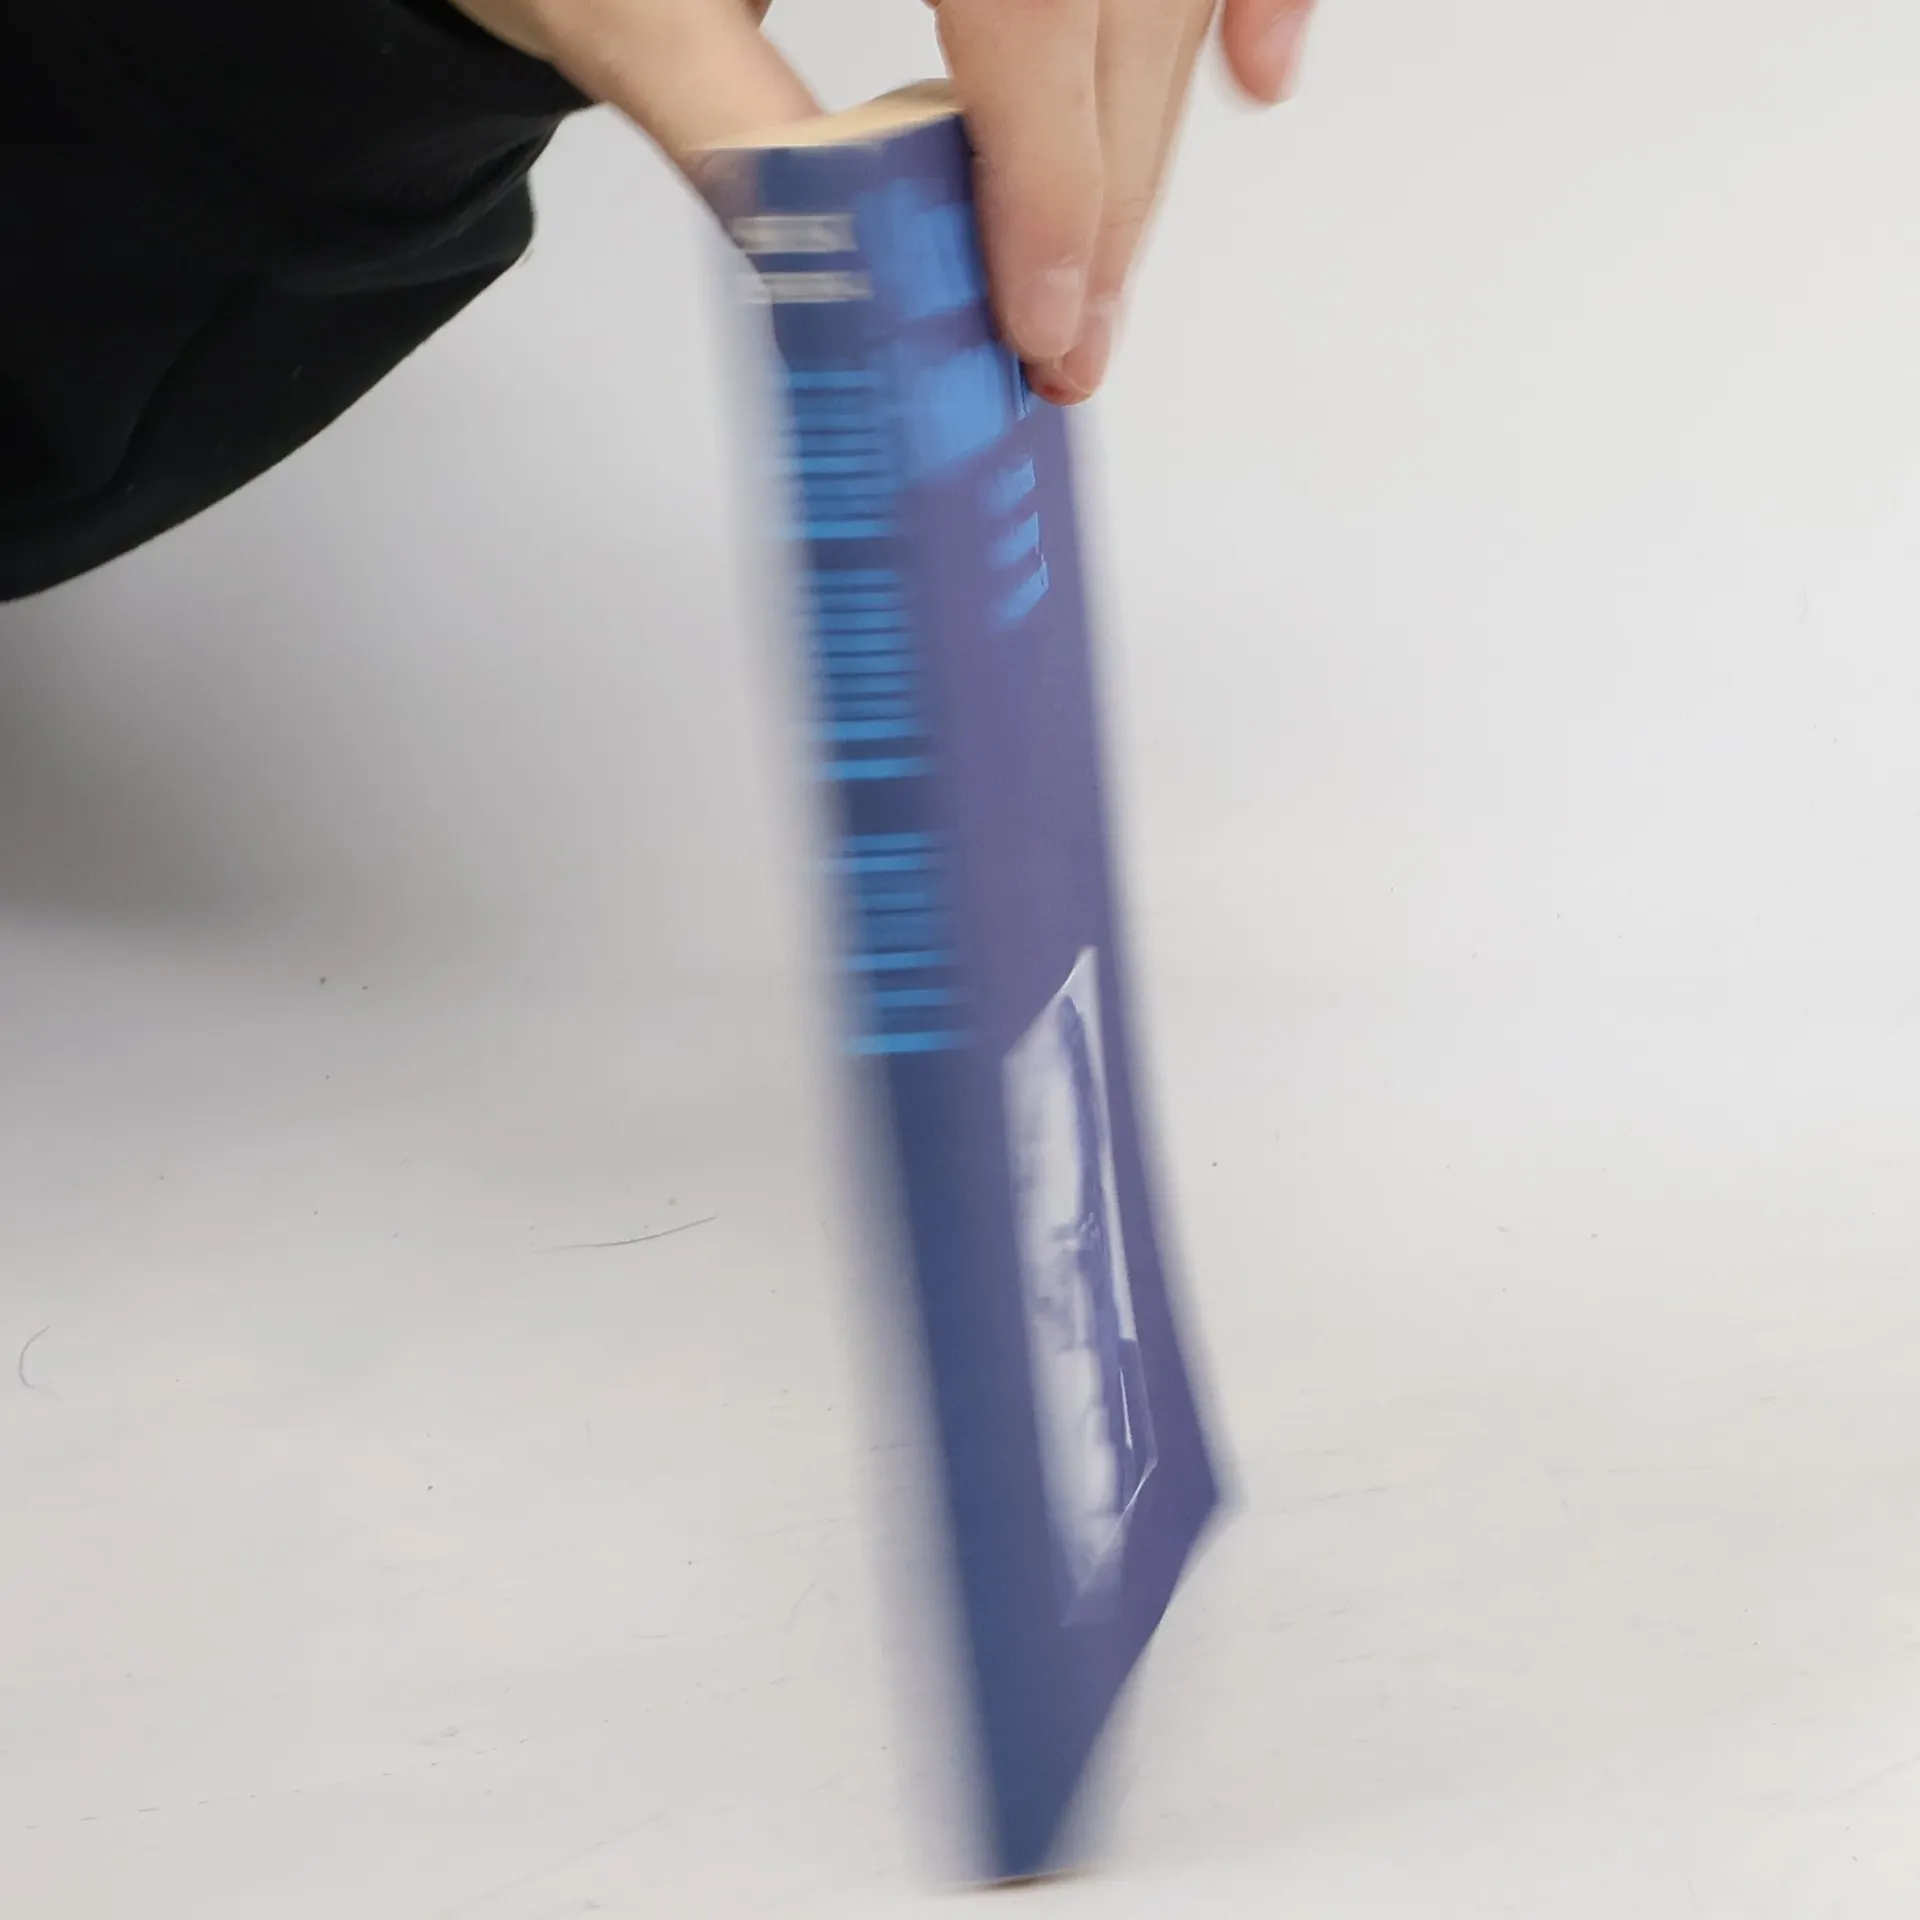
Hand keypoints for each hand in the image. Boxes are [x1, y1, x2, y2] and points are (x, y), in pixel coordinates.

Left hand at [448, 0, 1316, 401]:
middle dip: (1108, 189)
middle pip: (1112, 1)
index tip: (1047, 312)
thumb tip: (854, 276)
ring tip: (1109, 266)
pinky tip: (1256, 71)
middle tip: (1076, 333)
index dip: (1051, 174)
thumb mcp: (622, 9)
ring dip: (1156, 127)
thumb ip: (739, 135)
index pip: (1022, 5)